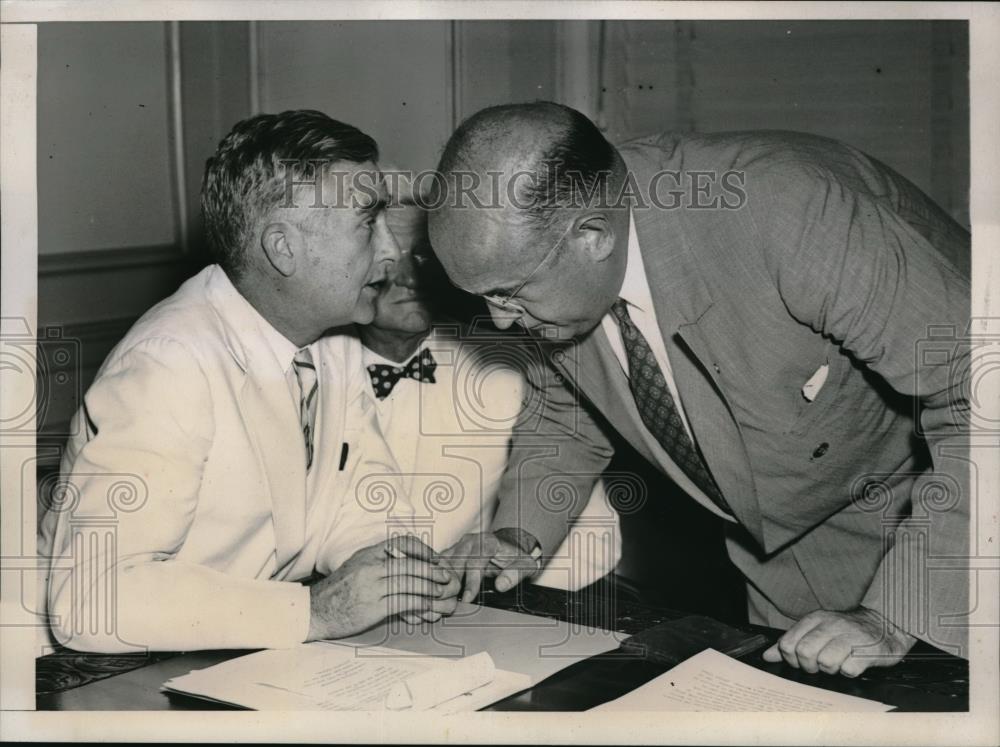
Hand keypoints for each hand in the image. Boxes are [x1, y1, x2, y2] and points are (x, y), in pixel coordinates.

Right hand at [306, 535, 459, 640]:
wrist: (314, 611)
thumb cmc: (338, 591)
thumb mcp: (356, 567)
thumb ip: (377, 562)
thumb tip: (404, 562)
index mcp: (368, 554)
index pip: (401, 543)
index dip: (421, 549)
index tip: (434, 558)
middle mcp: (370, 567)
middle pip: (409, 564)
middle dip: (432, 570)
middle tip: (445, 576)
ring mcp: (371, 587)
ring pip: (409, 583)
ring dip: (430, 589)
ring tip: (441, 593)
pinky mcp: (373, 607)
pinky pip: (403, 603)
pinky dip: (419, 605)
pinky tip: (427, 608)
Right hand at [440, 529, 539, 602]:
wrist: (509, 545)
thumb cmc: (515, 557)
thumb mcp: (525, 566)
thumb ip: (515, 574)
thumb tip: (501, 585)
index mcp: (488, 542)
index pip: (476, 561)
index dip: (471, 581)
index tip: (467, 598)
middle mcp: (470, 541)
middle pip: (455, 561)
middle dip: (451, 582)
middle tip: (450, 601)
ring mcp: (459, 545)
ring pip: (443, 562)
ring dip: (439, 579)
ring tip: (439, 598)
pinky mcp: (451, 552)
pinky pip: (438, 564)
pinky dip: (434, 576)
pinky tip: (433, 590)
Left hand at [762, 607, 916, 676]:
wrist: (884, 624)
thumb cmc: (846, 631)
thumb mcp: (817, 629)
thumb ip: (792, 641)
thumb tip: (768, 656)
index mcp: (815, 619)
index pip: (788, 643)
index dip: (790, 659)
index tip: (800, 662)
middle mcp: (831, 625)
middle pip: (804, 653)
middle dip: (808, 666)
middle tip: (818, 666)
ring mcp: (850, 637)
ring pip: (825, 662)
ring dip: (829, 670)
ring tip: (837, 664)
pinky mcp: (868, 652)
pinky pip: (848, 670)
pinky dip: (848, 672)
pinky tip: (852, 665)